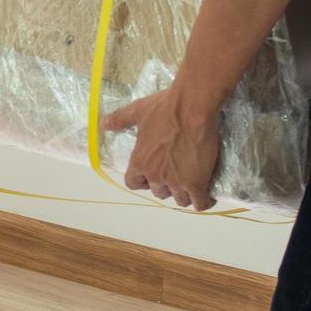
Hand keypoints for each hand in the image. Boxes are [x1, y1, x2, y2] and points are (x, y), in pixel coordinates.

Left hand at [100, 87, 222, 209]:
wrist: (192, 108)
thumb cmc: (165, 108)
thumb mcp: (137, 111)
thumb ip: (120, 120)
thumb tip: (102, 124)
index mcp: (139, 162)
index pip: (133, 184)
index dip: (142, 183)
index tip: (150, 179)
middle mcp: (155, 176)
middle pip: (159, 193)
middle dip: (166, 187)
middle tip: (177, 177)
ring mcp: (176, 181)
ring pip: (179, 199)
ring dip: (185, 195)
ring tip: (193, 187)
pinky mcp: (196, 183)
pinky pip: (199, 203)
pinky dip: (203, 202)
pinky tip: (207, 197)